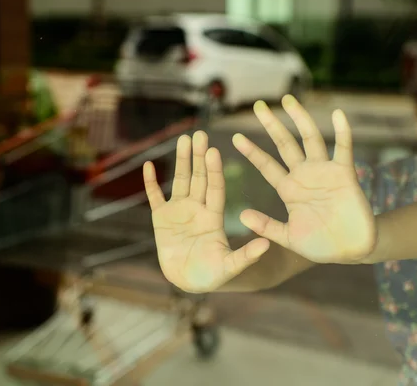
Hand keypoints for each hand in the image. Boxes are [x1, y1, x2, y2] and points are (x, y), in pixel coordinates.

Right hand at [143, 131, 269, 292]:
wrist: (189, 282)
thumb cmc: (212, 276)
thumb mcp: (230, 266)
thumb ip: (246, 256)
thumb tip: (267, 245)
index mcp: (214, 216)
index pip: (215, 188)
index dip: (214, 170)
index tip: (214, 151)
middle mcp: (198, 209)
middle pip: (199, 178)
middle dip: (199, 157)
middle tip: (200, 135)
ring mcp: (179, 212)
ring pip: (180, 181)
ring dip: (181, 161)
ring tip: (183, 139)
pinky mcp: (161, 219)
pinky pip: (155, 197)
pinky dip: (150, 183)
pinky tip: (149, 165)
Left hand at [232, 95, 375, 263]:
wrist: (351, 250)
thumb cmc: (320, 245)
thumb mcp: (288, 237)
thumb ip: (267, 226)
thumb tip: (241, 215)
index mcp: (289, 190)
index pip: (266, 166)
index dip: (252, 152)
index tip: (235, 137)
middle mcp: (304, 175)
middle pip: (285, 144)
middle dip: (271, 125)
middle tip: (257, 105)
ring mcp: (324, 172)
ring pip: (310, 139)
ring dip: (300, 119)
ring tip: (288, 100)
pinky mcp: (345, 174)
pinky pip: (343, 148)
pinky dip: (342, 131)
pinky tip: (338, 114)